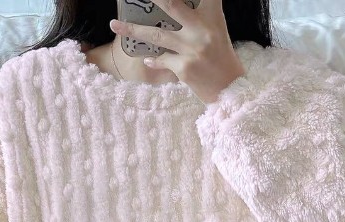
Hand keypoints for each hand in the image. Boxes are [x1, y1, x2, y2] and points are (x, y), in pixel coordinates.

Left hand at [109, 0, 246, 103]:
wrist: (230, 91)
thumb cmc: (222, 58)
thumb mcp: (216, 31)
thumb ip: (199, 17)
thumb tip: (173, 8)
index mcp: (212, 16)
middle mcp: (202, 29)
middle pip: (171, 4)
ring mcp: (191, 49)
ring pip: (155, 35)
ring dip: (132, 30)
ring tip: (114, 25)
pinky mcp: (184, 68)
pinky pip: (161, 60)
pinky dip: (153, 60)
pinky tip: (147, 59)